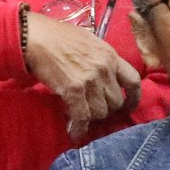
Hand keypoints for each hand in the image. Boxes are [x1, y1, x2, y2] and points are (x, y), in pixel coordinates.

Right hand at [23, 10, 140, 137]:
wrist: (35, 37)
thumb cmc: (58, 36)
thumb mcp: (88, 41)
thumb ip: (101, 58)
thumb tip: (104, 76)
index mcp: (110, 55)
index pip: (133, 81)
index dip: (133, 98)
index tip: (127, 107)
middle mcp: (104, 69)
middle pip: (115, 101)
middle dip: (105, 108)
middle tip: (92, 107)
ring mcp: (90, 80)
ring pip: (101, 112)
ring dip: (90, 116)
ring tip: (79, 112)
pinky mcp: (74, 90)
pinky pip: (82, 116)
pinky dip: (79, 128)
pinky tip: (74, 133)